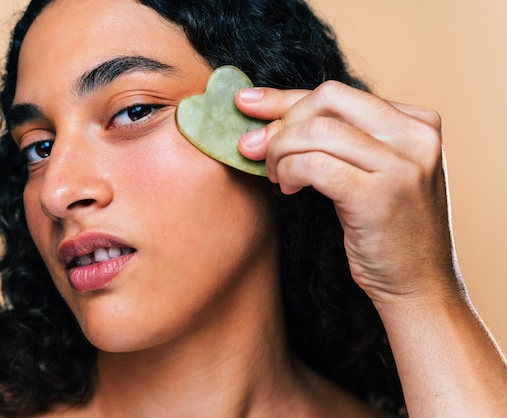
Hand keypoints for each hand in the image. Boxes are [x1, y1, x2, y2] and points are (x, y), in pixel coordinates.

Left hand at [236, 81, 459, 306]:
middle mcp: (417, 135)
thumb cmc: (385, 229)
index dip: (285, 99)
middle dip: (281, 124)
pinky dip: (289, 171)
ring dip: (280, 151)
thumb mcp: (370, 171)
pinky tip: (288, 188)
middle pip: (326, 100)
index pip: (337, 94)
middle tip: (256, 151)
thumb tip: (263, 112)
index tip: (247, 104)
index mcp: (417, 122)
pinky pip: (314, 164)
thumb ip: (336, 138)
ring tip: (277, 177)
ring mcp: (403, 165)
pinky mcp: (380, 195)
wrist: (420, 285)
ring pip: (316, 131)